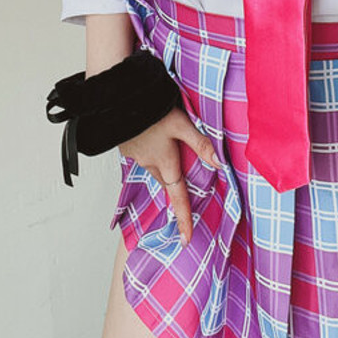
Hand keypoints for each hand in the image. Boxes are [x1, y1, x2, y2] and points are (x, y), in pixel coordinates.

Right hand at [119, 106, 218, 245]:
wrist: (117, 99)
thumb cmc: (151, 110)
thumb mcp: (181, 124)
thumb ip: (200, 143)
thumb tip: (219, 164)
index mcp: (165, 163)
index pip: (177, 197)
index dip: (184, 219)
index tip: (185, 239)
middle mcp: (149, 164)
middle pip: (166, 181)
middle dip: (174, 185)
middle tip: (183, 181)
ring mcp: (135, 156)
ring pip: (153, 167)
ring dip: (162, 164)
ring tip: (167, 147)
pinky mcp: (126, 146)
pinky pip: (142, 156)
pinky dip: (150, 152)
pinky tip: (151, 136)